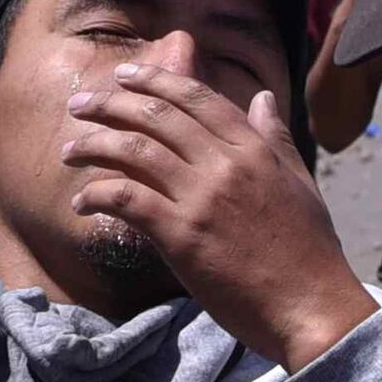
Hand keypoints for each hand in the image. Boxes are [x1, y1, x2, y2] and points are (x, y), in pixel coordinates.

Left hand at [58, 59, 376, 371]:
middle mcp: (225, 164)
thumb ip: (275, 138)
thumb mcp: (300, 182)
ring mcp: (202, 198)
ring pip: (135, 152)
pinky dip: (99, 194)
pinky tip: (81, 201)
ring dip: (94, 145)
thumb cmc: (309, 252)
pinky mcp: (182, 237)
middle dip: (111, 103)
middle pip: (157, 117)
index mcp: (254, 148)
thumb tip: (263, 97)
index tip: (125, 75)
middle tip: (80, 103)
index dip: (155, 80)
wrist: (311, 306)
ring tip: (69, 149)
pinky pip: (128, 200)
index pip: (196, 98)